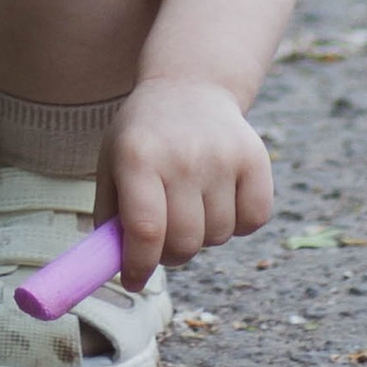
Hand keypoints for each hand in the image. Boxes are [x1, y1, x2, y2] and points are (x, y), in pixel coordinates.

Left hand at [99, 80, 273, 287]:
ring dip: (203, 235)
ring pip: (218, 236)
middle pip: (185, 241)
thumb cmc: (144, 137)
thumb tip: (115, 269)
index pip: (145, 229)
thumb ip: (110, 217)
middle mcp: (183, 156)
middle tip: (163, 240)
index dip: (140, 265)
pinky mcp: (256, 158)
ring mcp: (223, 156)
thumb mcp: (111, 163)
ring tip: (190, 207)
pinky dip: (238, 223)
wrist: (190, 86)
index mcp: (138, 156)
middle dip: (170, 254)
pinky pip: (253, 221)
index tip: (134, 280)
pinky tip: (220, 200)